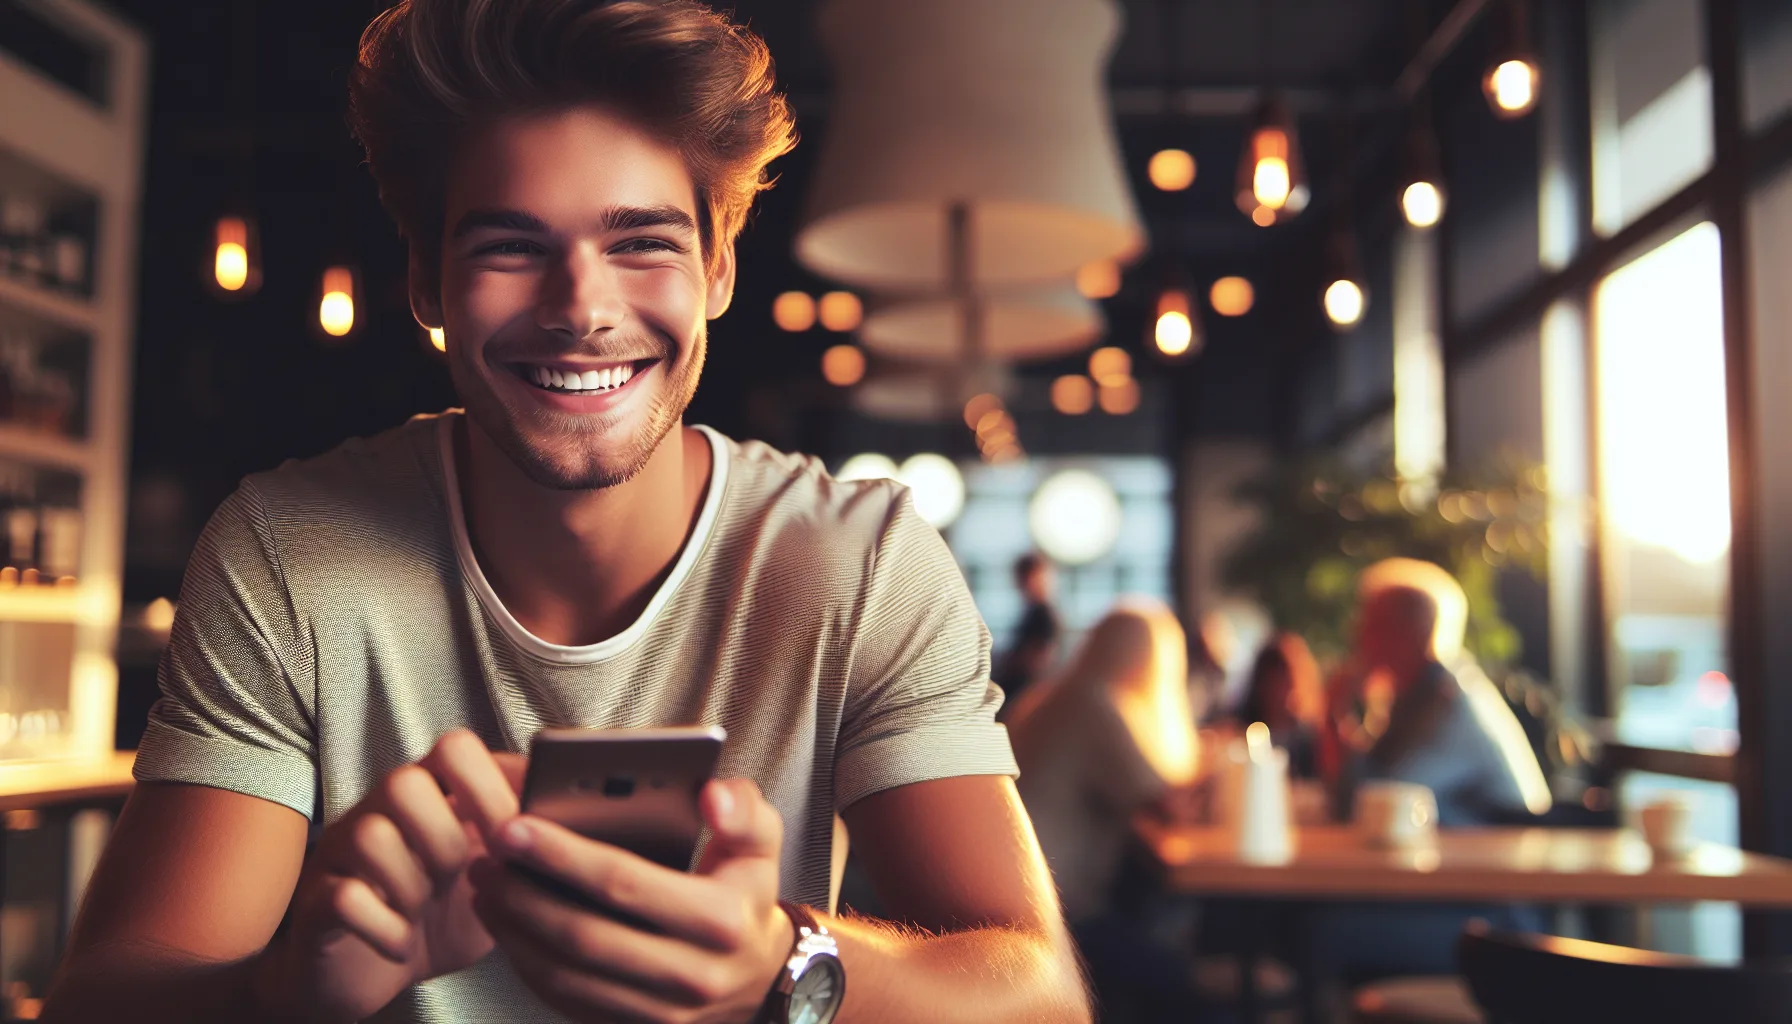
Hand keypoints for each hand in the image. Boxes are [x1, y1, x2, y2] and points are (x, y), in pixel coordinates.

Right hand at [260, 730, 524, 1022]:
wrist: (371, 972)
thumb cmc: (441, 916)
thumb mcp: (496, 879)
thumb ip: (527, 848)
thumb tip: (575, 830)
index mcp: (431, 793)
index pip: (455, 747)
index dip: (491, 789)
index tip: (514, 839)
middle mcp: (380, 809)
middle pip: (404, 783)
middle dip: (446, 840)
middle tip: (460, 881)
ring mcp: (342, 851)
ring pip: (371, 836)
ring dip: (411, 886)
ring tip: (424, 913)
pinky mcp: (316, 900)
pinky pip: (346, 898)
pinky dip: (385, 929)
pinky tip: (402, 943)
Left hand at [469, 778, 792, 1023]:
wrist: (762, 978)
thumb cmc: (747, 898)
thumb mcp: (762, 846)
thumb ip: (743, 810)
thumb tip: (710, 795)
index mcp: (719, 920)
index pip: (624, 884)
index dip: (562, 856)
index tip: (516, 826)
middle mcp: (691, 972)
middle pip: (583, 934)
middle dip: (524, 893)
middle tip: (488, 854)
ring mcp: (660, 1010)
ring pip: (565, 975)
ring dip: (515, 929)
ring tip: (488, 884)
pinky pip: (565, 1000)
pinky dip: (527, 963)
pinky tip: (506, 926)